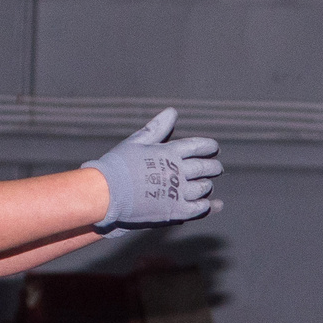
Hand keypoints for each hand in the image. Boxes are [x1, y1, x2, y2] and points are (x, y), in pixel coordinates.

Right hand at [80, 109, 221, 229]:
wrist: (105, 193)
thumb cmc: (117, 165)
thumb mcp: (136, 142)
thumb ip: (157, 128)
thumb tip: (173, 111)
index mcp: (170, 151)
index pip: (198, 145)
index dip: (209, 146)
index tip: (214, 148)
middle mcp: (178, 170)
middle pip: (205, 167)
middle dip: (213, 167)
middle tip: (217, 169)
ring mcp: (178, 191)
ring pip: (203, 187)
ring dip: (207, 185)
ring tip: (207, 185)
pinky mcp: (175, 210)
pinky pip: (198, 208)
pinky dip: (206, 206)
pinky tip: (208, 204)